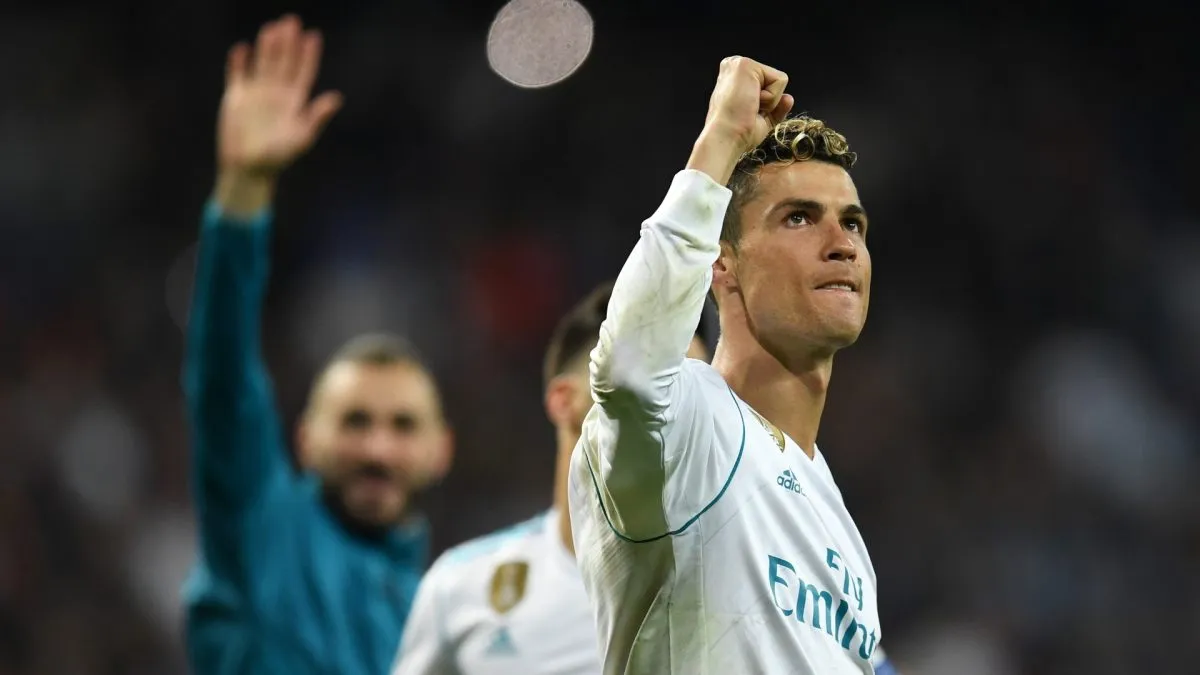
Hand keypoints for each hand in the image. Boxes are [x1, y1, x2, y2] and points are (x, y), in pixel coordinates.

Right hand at [217, 14, 341, 176]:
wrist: (248, 168)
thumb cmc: (278, 158)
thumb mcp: (302, 138)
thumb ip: (316, 117)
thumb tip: (336, 97)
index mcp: (294, 102)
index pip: (304, 72)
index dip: (309, 55)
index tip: (313, 36)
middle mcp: (277, 94)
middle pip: (284, 62)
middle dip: (288, 42)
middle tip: (291, 21)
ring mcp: (256, 94)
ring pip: (263, 63)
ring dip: (267, 46)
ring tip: (272, 28)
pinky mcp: (236, 98)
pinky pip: (237, 74)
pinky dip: (238, 62)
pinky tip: (242, 49)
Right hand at [686, 57, 793, 184]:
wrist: (726, 138)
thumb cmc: (736, 133)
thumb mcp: (761, 119)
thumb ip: (776, 107)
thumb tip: (789, 98)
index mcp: (733, 79)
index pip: (767, 85)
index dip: (765, 104)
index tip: (747, 113)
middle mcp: (734, 67)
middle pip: (773, 82)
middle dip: (768, 102)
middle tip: (748, 111)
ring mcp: (739, 63)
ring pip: (778, 81)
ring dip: (769, 101)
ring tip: (748, 107)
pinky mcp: (746, 65)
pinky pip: (780, 80)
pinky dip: (771, 98)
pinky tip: (751, 102)